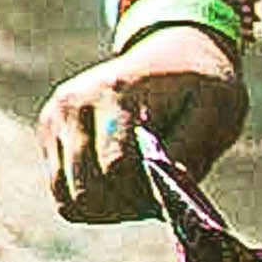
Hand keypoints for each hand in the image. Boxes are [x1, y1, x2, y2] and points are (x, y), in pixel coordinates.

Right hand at [42, 25, 249, 221]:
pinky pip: (60, 192)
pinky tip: (117, 186)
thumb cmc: (199, 87)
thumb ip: (190, 151)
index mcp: (115, 93)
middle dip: (125, 208)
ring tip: (136, 193)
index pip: (116, 168)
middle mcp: (73, 103)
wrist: (170, 51)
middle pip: (85, 188)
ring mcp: (55, 116)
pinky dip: (90, 201)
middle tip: (154, 201)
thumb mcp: (214, 113)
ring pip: (67, 198)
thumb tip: (164, 190)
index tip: (170, 198)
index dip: (146, 197)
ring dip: (106, 209)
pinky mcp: (48, 130)